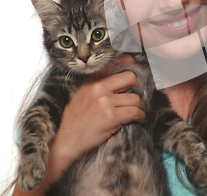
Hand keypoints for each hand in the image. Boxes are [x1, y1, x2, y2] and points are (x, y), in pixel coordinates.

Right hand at [48, 55, 145, 178]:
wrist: (65, 144)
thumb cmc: (75, 124)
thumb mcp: (81, 97)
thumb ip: (97, 87)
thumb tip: (119, 81)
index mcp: (90, 82)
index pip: (115, 63)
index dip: (130, 65)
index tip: (136, 74)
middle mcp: (97, 88)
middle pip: (131, 77)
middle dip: (138, 88)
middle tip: (138, 97)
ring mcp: (104, 102)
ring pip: (136, 98)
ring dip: (140, 107)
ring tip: (138, 113)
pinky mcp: (110, 116)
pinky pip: (135, 112)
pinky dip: (140, 117)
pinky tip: (138, 120)